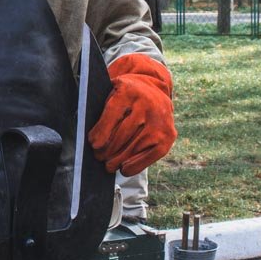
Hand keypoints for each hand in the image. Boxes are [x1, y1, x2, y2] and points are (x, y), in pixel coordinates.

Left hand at [88, 54, 175, 175]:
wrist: (154, 91)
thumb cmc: (126, 97)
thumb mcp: (113, 92)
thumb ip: (102, 109)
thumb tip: (92, 140)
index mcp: (129, 91)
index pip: (112, 115)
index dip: (101, 133)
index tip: (93, 144)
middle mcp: (147, 105)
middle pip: (122, 135)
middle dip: (106, 150)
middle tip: (98, 156)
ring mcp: (160, 122)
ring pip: (133, 148)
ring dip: (117, 160)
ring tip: (108, 164)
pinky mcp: (168, 136)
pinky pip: (148, 157)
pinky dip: (134, 166)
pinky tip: (123, 168)